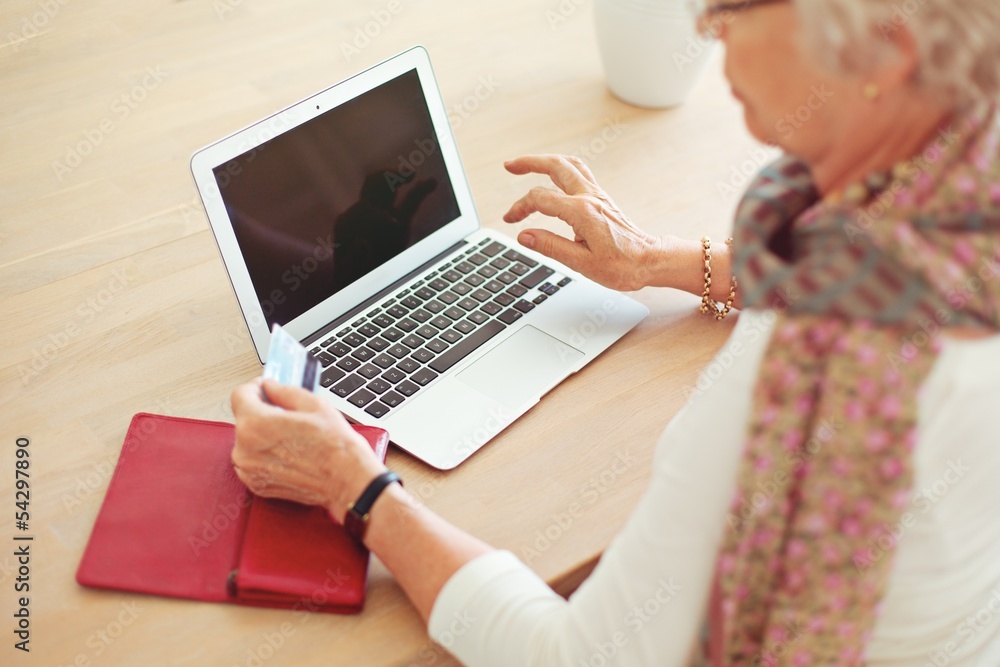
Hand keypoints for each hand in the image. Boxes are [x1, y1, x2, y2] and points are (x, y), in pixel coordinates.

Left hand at [230, 378, 385, 519]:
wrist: (347, 481)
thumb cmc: (335, 447)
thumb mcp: (314, 405)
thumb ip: (284, 392)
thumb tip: (271, 387)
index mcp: (256, 425)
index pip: (239, 396)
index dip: (254, 387)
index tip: (265, 388)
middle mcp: (245, 449)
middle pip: (244, 419)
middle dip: (262, 412)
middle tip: (286, 412)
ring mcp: (249, 470)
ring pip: (247, 441)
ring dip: (262, 435)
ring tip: (290, 435)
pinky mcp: (257, 485)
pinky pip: (252, 461)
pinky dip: (264, 455)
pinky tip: (288, 452)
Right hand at [503, 154, 667, 291]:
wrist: (650, 261)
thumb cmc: (622, 266)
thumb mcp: (582, 263)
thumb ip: (550, 246)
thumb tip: (524, 235)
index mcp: (582, 212)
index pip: (541, 199)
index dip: (521, 207)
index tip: (511, 220)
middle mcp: (590, 197)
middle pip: (556, 166)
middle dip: (530, 162)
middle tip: (509, 165)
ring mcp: (597, 195)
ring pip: (569, 164)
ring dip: (547, 161)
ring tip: (528, 164)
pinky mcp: (602, 199)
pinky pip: (580, 172)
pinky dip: (562, 168)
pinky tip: (554, 175)